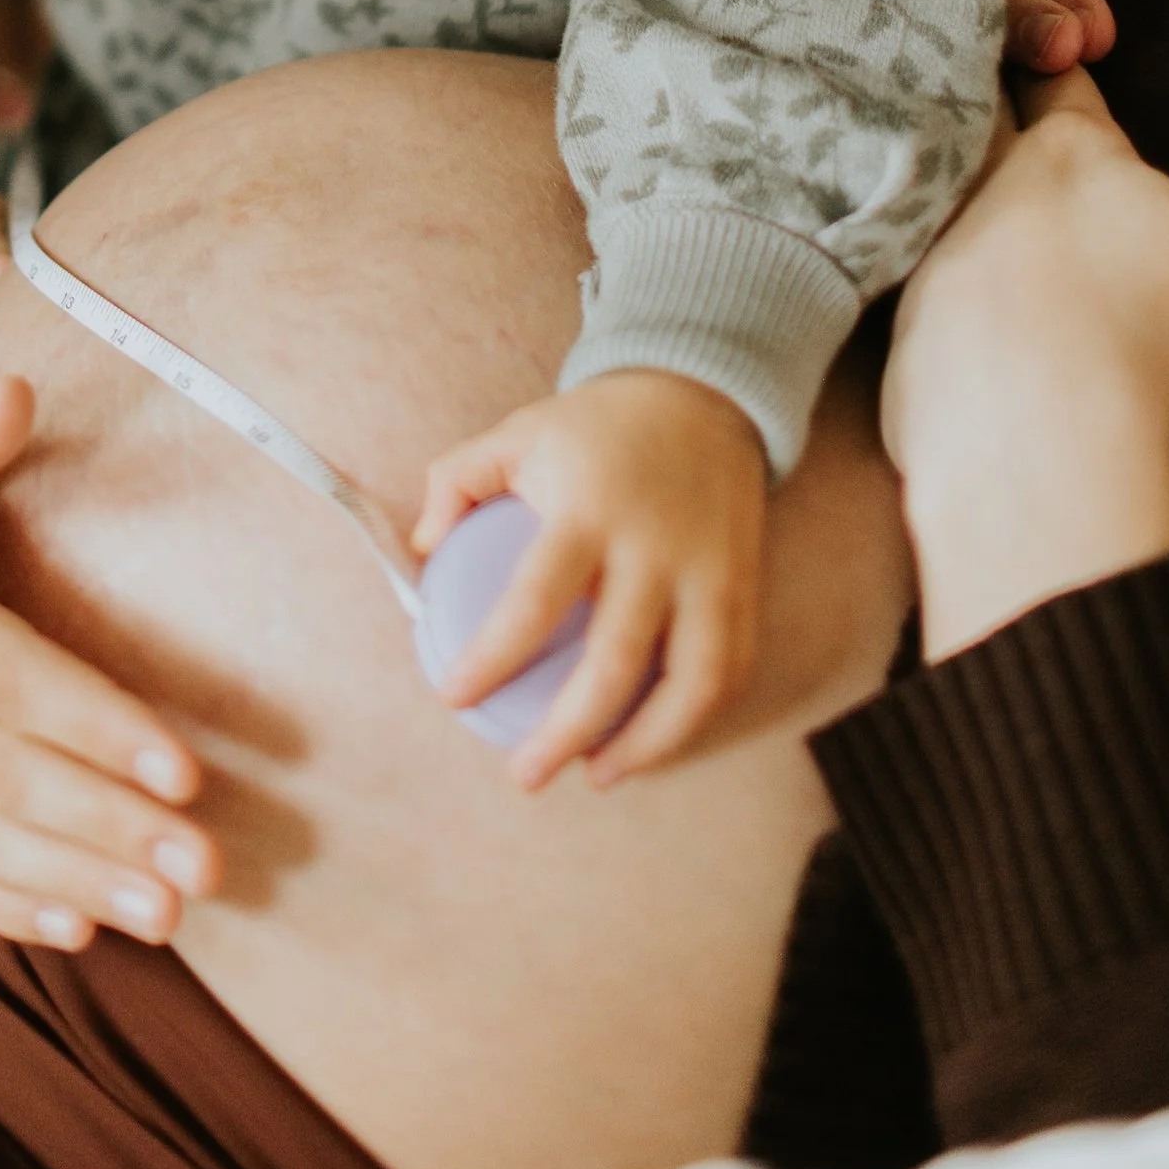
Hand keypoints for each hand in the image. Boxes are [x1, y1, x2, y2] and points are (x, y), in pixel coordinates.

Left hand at [413, 370, 765, 789]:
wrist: (700, 393)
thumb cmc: (594, 427)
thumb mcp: (516, 433)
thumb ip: (457, 481)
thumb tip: (423, 551)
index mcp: (590, 508)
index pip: (534, 598)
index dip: (493, 657)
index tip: (455, 697)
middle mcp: (656, 548)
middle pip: (614, 663)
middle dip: (566, 733)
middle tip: (523, 774)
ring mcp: (710, 574)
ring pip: (689, 687)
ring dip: (643, 747)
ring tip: (594, 775)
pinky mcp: (746, 590)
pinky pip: (726, 675)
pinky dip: (690, 723)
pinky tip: (649, 744)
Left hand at [884, 53, 1168, 658]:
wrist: (1036, 442)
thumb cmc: (1145, 333)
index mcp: (1065, 153)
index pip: (1056, 76)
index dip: (1056, 50)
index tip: (1048, 35)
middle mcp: (984, 184)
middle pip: (975, 116)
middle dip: (980, 96)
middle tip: (978, 82)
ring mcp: (929, 246)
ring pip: (934, 189)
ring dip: (948, 182)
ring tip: (965, 189)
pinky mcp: (898, 314)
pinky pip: (907, 272)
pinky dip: (927, 270)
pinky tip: (944, 292)